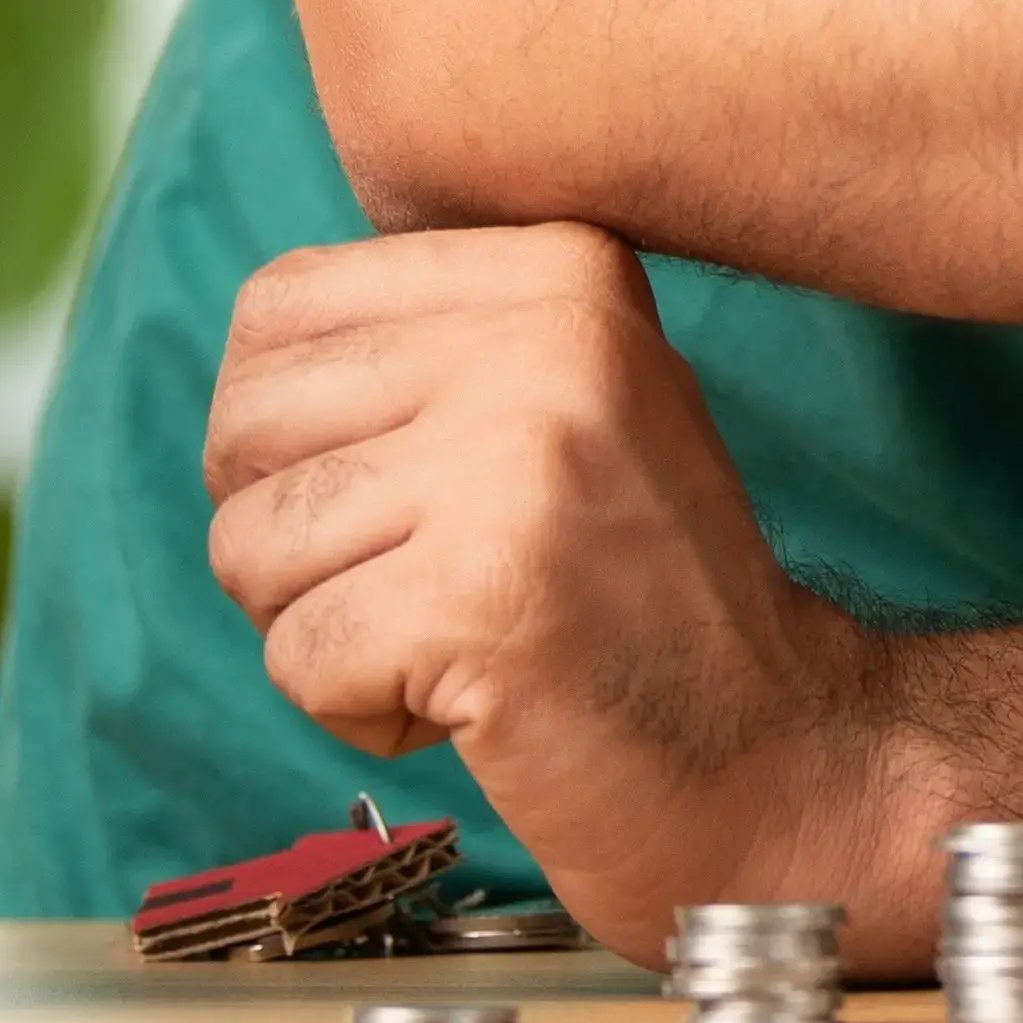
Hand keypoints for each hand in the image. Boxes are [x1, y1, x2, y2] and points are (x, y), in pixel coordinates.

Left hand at [200, 224, 910, 966]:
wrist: (778, 752)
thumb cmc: (639, 595)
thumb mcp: (568, 401)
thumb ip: (430, 345)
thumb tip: (247, 360)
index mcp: (563, 270)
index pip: (280, 305)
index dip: (286, 429)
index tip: (401, 494)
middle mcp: (547, 337)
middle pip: (244, 425)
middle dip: (289, 537)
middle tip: (421, 587)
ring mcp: (516, 464)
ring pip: (249, 545)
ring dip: (323, 631)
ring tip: (456, 643)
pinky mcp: (481, 598)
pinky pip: (295, 657)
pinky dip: (357, 713)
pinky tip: (472, 705)